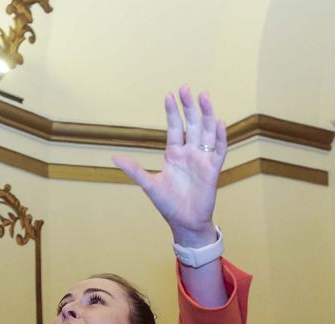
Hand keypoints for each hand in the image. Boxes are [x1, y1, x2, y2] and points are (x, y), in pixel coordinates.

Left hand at [113, 86, 226, 245]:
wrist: (185, 223)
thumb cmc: (168, 204)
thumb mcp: (149, 185)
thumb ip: (134, 170)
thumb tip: (114, 158)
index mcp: (174, 154)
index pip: (175, 127)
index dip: (173, 112)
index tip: (169, 96)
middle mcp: (189, 153)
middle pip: (192, 124)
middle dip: (189, 107)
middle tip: (186, 89)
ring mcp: (202, 160)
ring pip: (207, 132)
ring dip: (207, 115)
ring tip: (204, 97)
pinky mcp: (213, 170)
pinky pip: (219, 150)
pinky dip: (220, 137)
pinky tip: (218, 122)